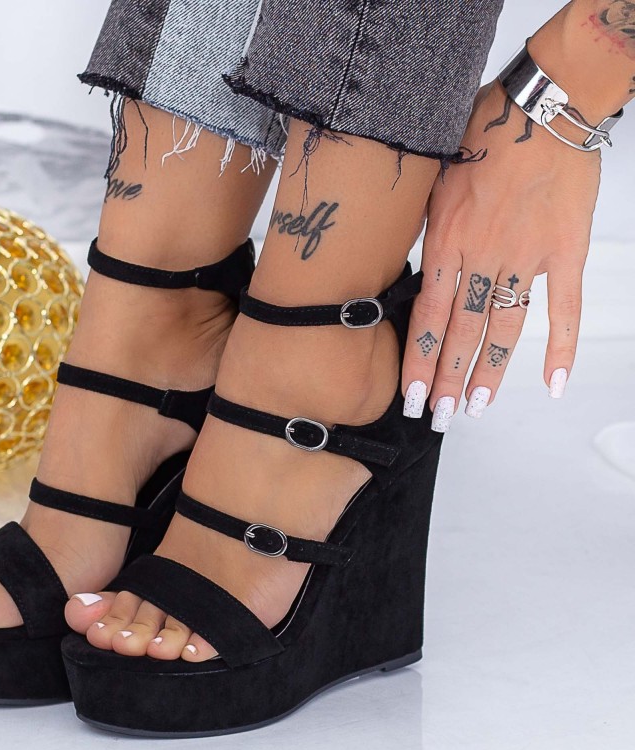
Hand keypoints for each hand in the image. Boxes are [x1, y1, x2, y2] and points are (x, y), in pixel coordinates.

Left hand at [401, 79, 601, 428]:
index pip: (428, 318)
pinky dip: (562, 346)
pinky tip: (554, 382)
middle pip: (462, 333)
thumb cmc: (484, 132)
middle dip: (448, 379)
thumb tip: (417, 269)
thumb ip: (427, 231)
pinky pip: (565, 307)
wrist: (542, 105)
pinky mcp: (564, 252)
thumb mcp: (434, 182)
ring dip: (490, 372)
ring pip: (504, 328)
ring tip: (479, 407)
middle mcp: (482, 257)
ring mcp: (525, 258)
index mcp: (446, 242)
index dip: (420, 361)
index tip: (412, 395)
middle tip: (440, 417)